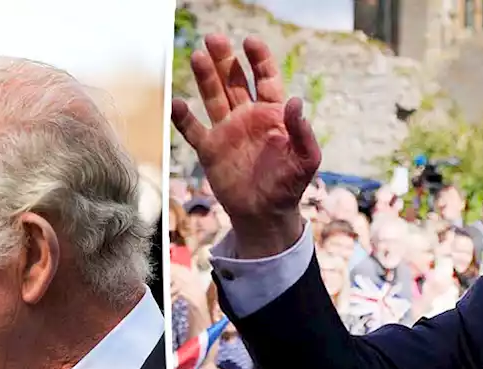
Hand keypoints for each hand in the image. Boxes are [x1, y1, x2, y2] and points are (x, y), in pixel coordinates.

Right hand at [171, 35, 321, 258]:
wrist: (264, 215)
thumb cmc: (289, 186)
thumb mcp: (305, 160)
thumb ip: (303, 132)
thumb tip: (295, 101)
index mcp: (272, 114)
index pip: (265, 78)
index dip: (259, 59)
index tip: (250, 42)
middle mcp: (247, 117)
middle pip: (234, 81)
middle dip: (224, 59)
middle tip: (214, 39)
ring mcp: (226, 131)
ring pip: (213, 97)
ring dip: (205, 78)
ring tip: (198, 57)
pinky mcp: (209, 150)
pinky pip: (193, 130)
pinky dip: (183, 118)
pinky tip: (177, 103)